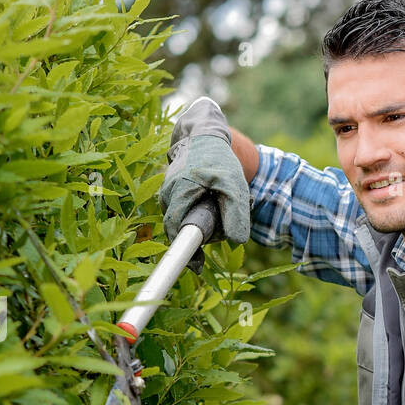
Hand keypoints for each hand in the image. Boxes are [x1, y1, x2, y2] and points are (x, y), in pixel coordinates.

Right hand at [158, 97, 250, 244]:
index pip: (176, 229)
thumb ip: (236, 213)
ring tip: (227, 202)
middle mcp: (167, 195)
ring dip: (211, 219)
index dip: (185, 252)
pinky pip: (190, 213)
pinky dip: (206, 211)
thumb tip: (237, 241)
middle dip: (210, 230)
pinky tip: (218, 199)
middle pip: (187, 228)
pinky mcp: (175, 196)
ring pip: (190, 221)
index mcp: (178, 192)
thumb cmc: (218, 159)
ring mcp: (169, 196)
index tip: (197, 267)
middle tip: (230, 221)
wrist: (204, 137)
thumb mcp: (234, 185)